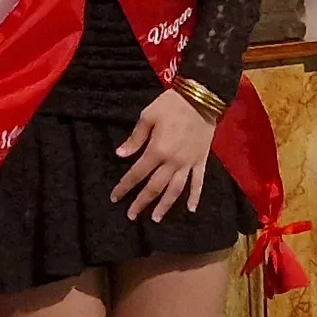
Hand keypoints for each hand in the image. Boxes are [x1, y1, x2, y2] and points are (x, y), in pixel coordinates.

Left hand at [111, 90, 216, 220]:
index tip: (115, 197)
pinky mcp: (201, 161)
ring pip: (175, 190)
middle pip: (155, 187)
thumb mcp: (148, 116)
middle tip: (132, 216)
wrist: (201, 98)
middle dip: (142, 202)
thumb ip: (135, 138)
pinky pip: (198, 182)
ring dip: (165, 205)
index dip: (125, 187)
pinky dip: (195, 197)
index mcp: (157, 151)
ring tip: (156, 218)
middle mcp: (172, 162)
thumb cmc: (171, 104)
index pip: (137, 174)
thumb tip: (120, 155)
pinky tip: (191, 209)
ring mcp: (188, 163)